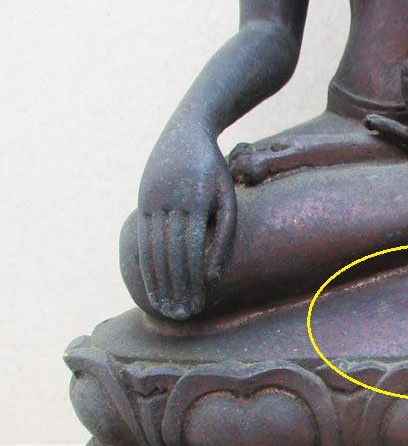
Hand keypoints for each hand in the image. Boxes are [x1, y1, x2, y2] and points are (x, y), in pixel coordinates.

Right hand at [137, 121, 235, 319]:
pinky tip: (149, 283)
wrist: (187, 131)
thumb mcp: (228, 199)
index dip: (192, 281)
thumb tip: (213, 276)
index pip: (191, 251)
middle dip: (175, 287)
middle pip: (170, 254)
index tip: (197, 305)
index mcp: (194, 202)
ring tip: (164, 307)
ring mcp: (151, 200)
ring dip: (158, 281)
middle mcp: (169, 202)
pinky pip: (142, 238)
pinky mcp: (142, 200)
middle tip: (181, 314)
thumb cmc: (215, 172)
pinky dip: (145, 263)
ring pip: (152, 249)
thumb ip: (224, 237)